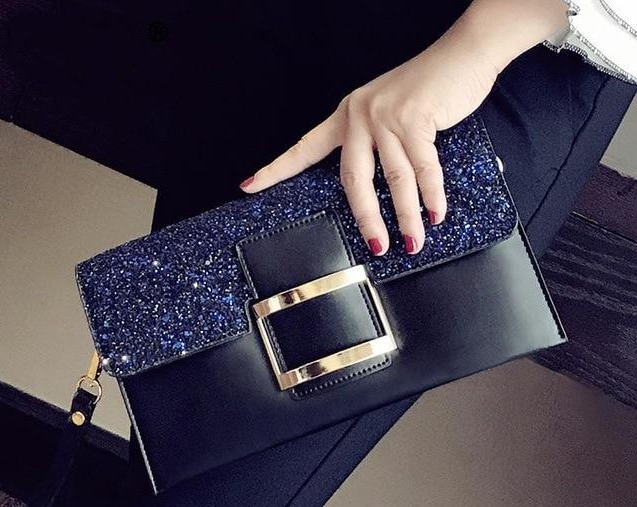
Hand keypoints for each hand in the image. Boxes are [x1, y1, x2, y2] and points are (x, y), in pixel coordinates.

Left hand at [239, 0, 567, 255]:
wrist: (463, 55)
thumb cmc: (425, 91)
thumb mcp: (388, 114)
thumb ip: (378, 145)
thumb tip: (381, 191)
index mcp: (345, 116)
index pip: (304, 148)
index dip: (275, 170)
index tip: (248, 187)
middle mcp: (359, 116)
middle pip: (354, 180)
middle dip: (367, 219)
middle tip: (377, 246)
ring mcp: (386, 117)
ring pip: (394, 180)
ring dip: (407, 216)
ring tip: (412, 241)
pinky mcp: (416, 119)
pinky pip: (423, 169)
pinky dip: (432, 196)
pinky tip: (435, 214)